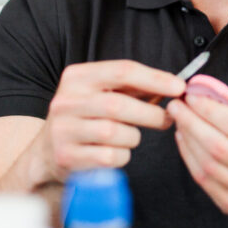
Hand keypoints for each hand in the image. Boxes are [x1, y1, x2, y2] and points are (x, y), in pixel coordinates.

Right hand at [27, 60, 185, 184]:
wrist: (47, 151)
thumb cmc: (88, 117)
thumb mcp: (103, 93)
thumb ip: (135, 88)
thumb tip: (175, 87)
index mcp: (77, 77)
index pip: (123, 71)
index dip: (155, 78)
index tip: (180, 86)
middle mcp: (66, 101)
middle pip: (119, 104)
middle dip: (151, 113)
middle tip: (168, 119)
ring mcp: (63, 129)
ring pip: (116, 133)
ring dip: (134, 137)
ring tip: (130, 136)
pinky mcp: (66, 156)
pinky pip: (110, 157)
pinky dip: (123, 156)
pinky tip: (116, 152)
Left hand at [168, 96, 227, 227]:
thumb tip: (207, 96)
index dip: (209, 110)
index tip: (192, 96)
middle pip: (218, 146)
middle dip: (192, 122)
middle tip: (177, 106)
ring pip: (207, 165)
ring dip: (188, 140)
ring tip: (180, 122)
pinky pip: (204, 181)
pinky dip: (190, 158)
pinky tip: (186, 142)